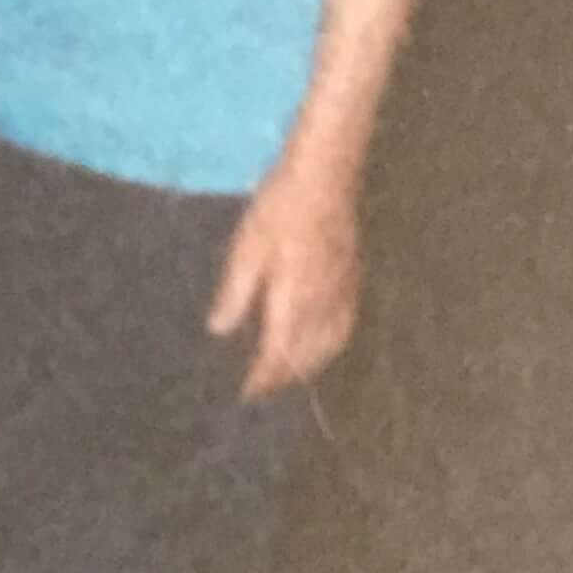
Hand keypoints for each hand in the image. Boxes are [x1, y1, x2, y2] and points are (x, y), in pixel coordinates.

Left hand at [207, 150, 359, 399]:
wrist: (325, 177)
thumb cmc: (279, 208)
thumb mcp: (246, 248)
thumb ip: (235, 293)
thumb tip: (219, 330)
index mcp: (295, 301)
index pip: (278, 355)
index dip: (261, 378)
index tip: (243, 395)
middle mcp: (324, 306)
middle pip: (306, 358)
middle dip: (283, 378)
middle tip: (259, 392)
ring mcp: (343, 293)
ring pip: (328, 346)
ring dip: (307, 366)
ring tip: (285, 376)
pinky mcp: (352, 280)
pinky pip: (344, 327)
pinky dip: (329, 346)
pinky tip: (318, 344)